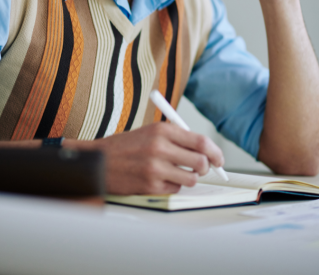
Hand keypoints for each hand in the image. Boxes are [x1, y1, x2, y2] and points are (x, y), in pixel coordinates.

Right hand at [73, 123, 223, 194]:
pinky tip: (158, 178)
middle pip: (201, 161)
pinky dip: (172, 186)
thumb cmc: (126, 147)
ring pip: (191, 178)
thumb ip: (177, 138)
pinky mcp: (150, 186)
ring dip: (188, 178)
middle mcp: (160, 147)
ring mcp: (155, 168)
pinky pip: (175, 189)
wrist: (99, 161)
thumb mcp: (150, 132)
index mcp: (162, 130)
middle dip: (205, 167)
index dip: (215, 152)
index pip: (201, 141)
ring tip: (175, 172)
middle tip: (200, 168)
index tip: (219, 159)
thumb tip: (206, 150)